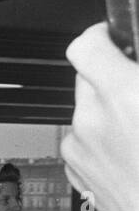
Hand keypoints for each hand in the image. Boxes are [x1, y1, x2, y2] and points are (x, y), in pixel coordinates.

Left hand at [63, 23, 138, 210]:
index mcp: (123, 96)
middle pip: (87, 77)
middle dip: (114, 77)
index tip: (114, 37)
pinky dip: (103, 139)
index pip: (87, 46)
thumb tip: (134, 64)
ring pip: (86, 111)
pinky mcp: (77, 174)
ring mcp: (80, 150)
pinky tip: (134, 153)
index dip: (102, 36)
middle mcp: (92, 120)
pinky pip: (84, 142)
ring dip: (109, 110)